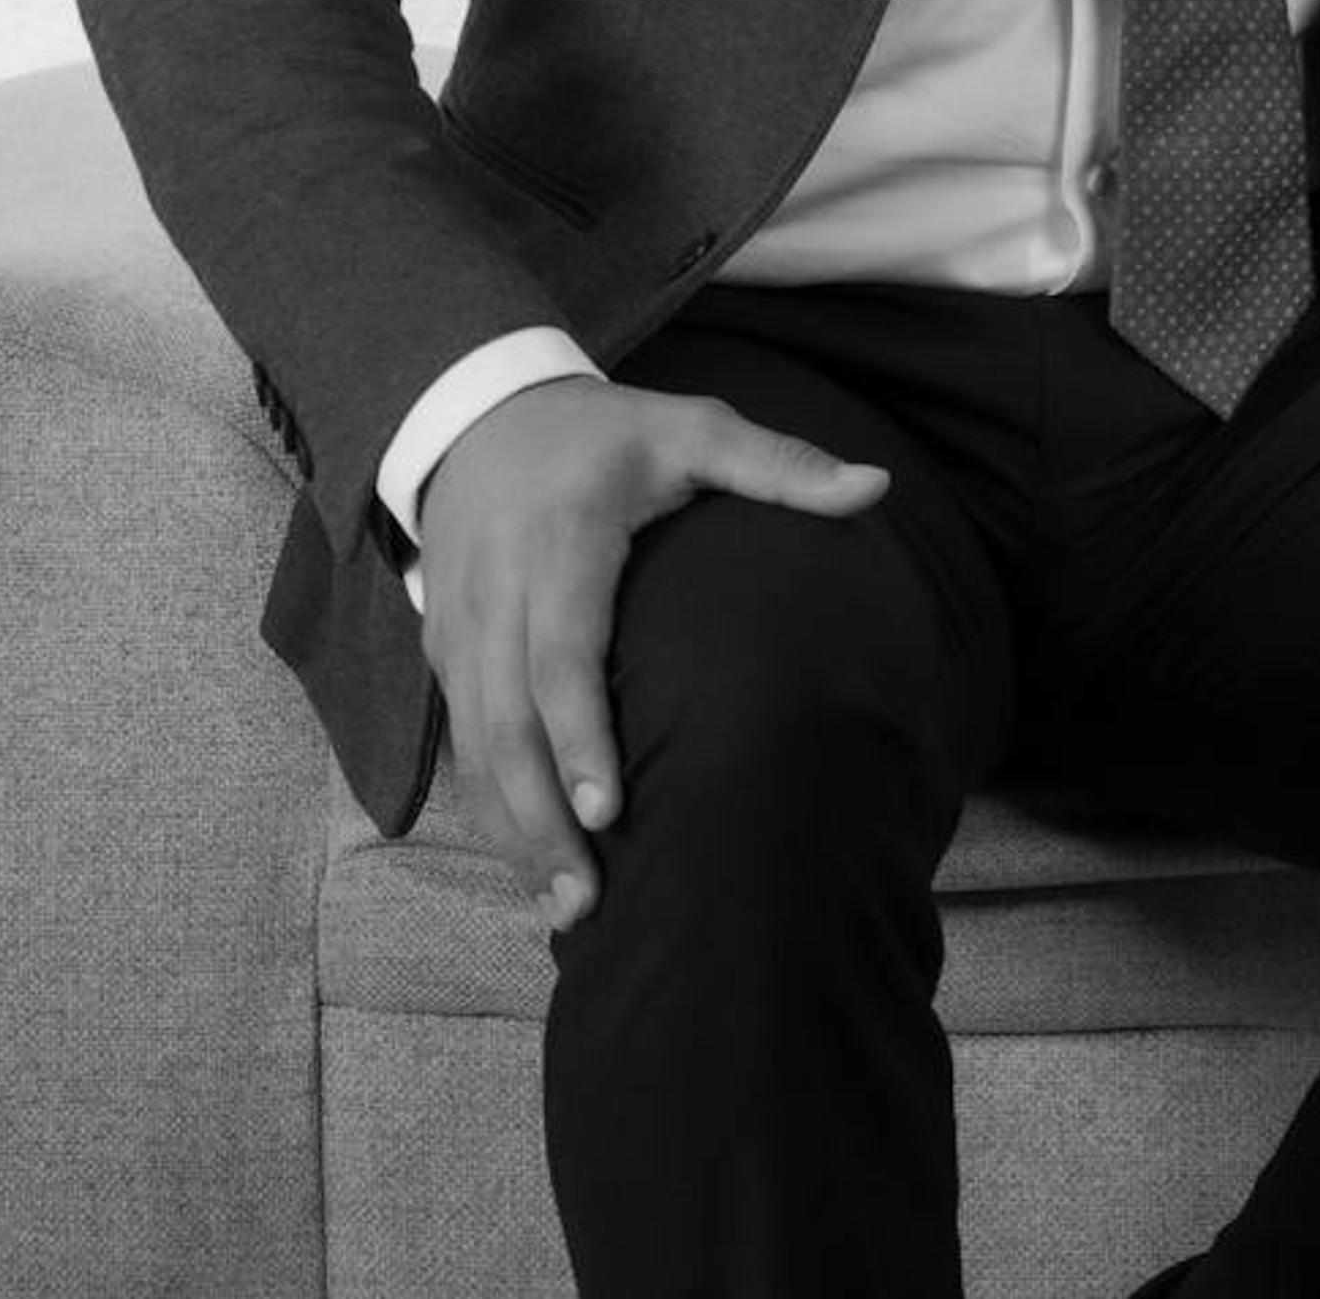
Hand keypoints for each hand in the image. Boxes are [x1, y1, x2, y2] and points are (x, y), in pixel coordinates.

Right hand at [414, 377, 888, 930]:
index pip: (561, 655)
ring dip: (512, 828)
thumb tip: (877, 488)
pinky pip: (459, 738)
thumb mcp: (694, 428)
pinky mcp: (442, 652)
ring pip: (474, 745)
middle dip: (541, 817)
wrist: (479, 417)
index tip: (612, 812)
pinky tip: (529, 855)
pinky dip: (489, 804)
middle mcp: (496, 593)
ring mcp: (458, 628)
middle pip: (506, 723)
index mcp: (560, 541)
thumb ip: (780, 464)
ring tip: (563, 902)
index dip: (581, 739)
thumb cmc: (608, 432)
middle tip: (588, 896)